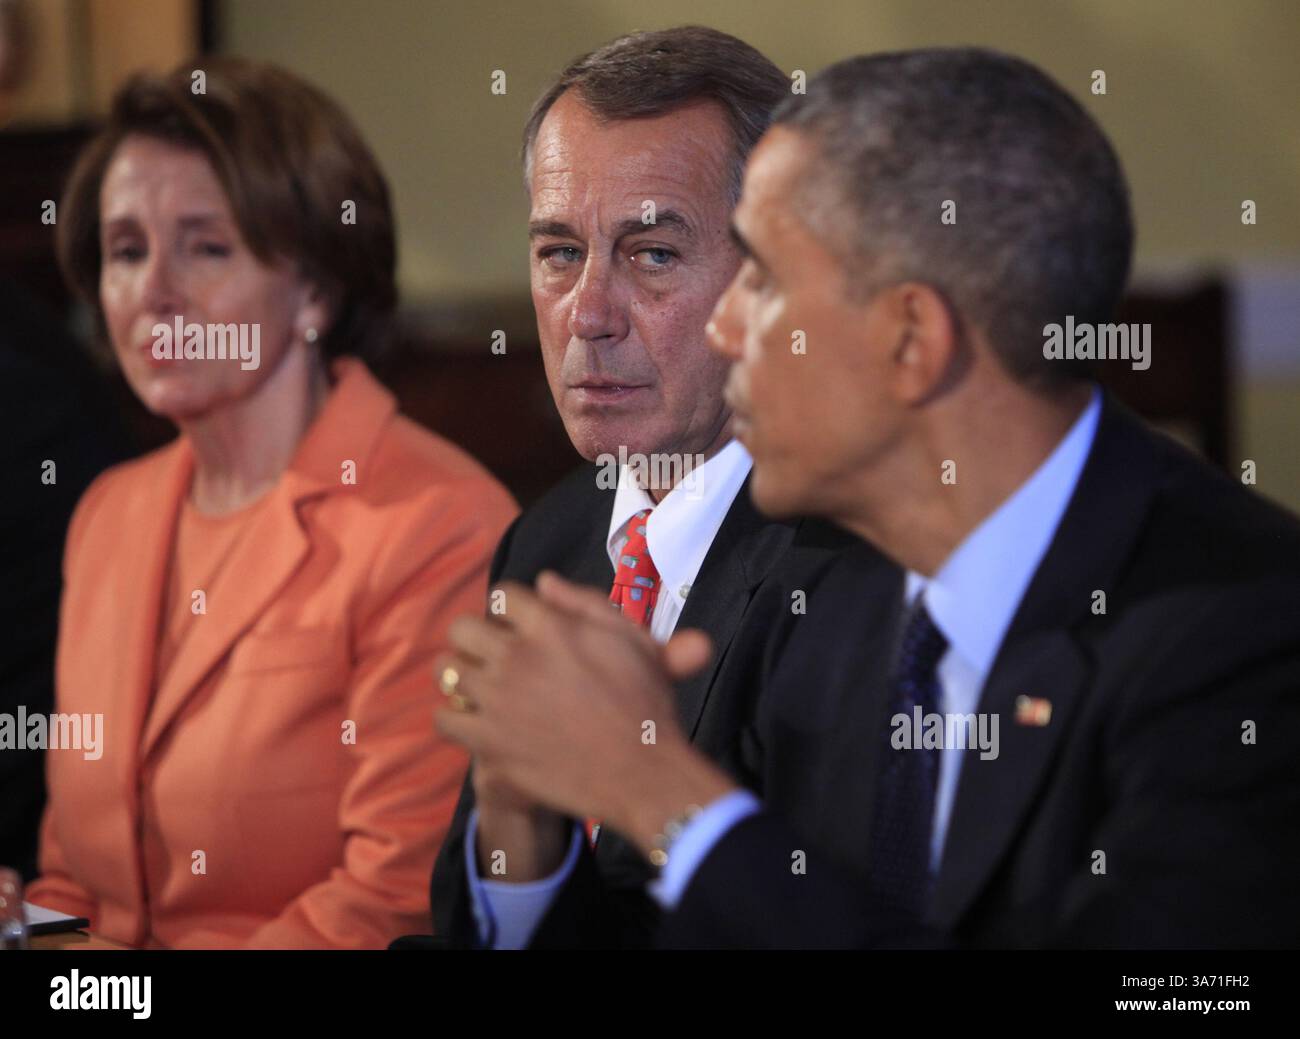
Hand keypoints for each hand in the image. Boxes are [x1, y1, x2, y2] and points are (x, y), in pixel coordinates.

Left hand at [435, 572, 730, 847]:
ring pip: (446, 670)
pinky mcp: (489, 742)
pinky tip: (476, 722)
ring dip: (462, 675)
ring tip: (482, 688)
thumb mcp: (632, 639)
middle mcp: (517, 657)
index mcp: (550, 626)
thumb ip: (586, 602)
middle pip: (462, 628)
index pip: (501, 596)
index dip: (510, 610)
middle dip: (475, 637)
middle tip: (491, 655)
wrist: (642, 772)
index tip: (517, 627)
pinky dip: (455, 719)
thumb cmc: (645, 704)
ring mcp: (499, 700)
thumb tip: (543, 580)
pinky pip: (444, 719)